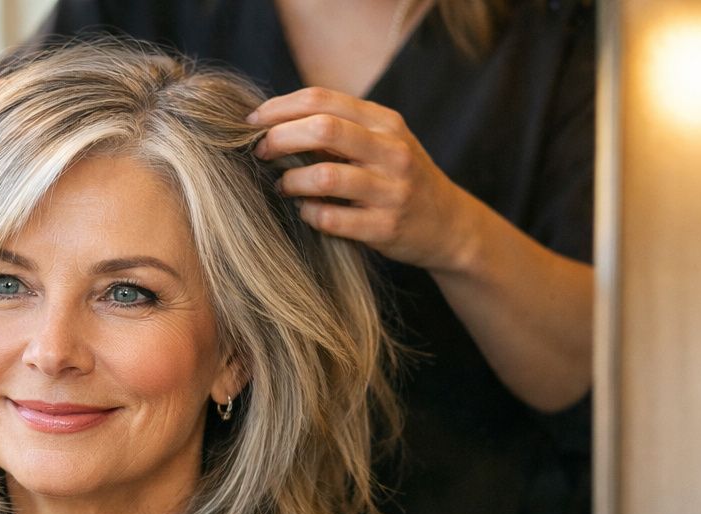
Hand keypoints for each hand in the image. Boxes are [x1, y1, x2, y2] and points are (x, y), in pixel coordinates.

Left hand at [248, 87, 476, 272]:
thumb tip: (273, 121)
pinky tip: (307, 212)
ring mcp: (391, 190)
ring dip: (291, 181)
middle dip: (279, 139)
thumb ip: (338, 128)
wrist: (449, 224)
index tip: (251, 122)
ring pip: (323, 177)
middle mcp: (391, 151)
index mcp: (385, 122)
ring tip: (283, 185)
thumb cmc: (398, 178)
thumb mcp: (380, 142)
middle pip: (322, 129)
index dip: (278, 108)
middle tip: (261, 152)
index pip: (322, 100)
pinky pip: (330, 219)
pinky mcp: (385, 227)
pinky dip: (309, 214)